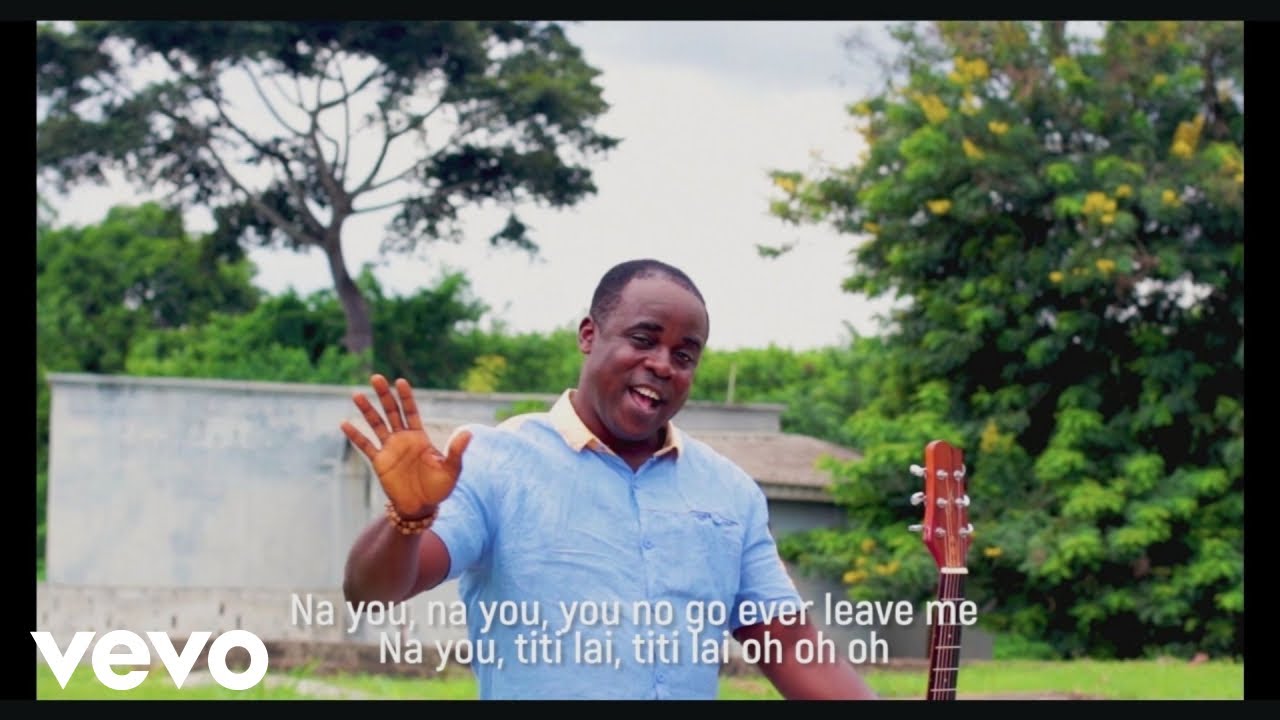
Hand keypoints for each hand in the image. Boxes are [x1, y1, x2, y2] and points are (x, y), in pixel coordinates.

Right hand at [341, 374, 471, 518]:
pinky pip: (365, 446)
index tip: (401, 381)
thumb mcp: (451, 469)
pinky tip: (344, 423)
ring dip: (367, 410)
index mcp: (420, 437)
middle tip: (376, 377)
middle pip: (392, 412)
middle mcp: (403, 439)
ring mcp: (390, 449)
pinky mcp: (379, 462)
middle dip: (384, 395)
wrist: (421, 507)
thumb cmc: (439, 488)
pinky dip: (355, 435)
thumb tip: (468, 433)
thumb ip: (457, 451)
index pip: (411, 411)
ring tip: (357, 395)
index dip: (406, 397)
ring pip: (376, 424)